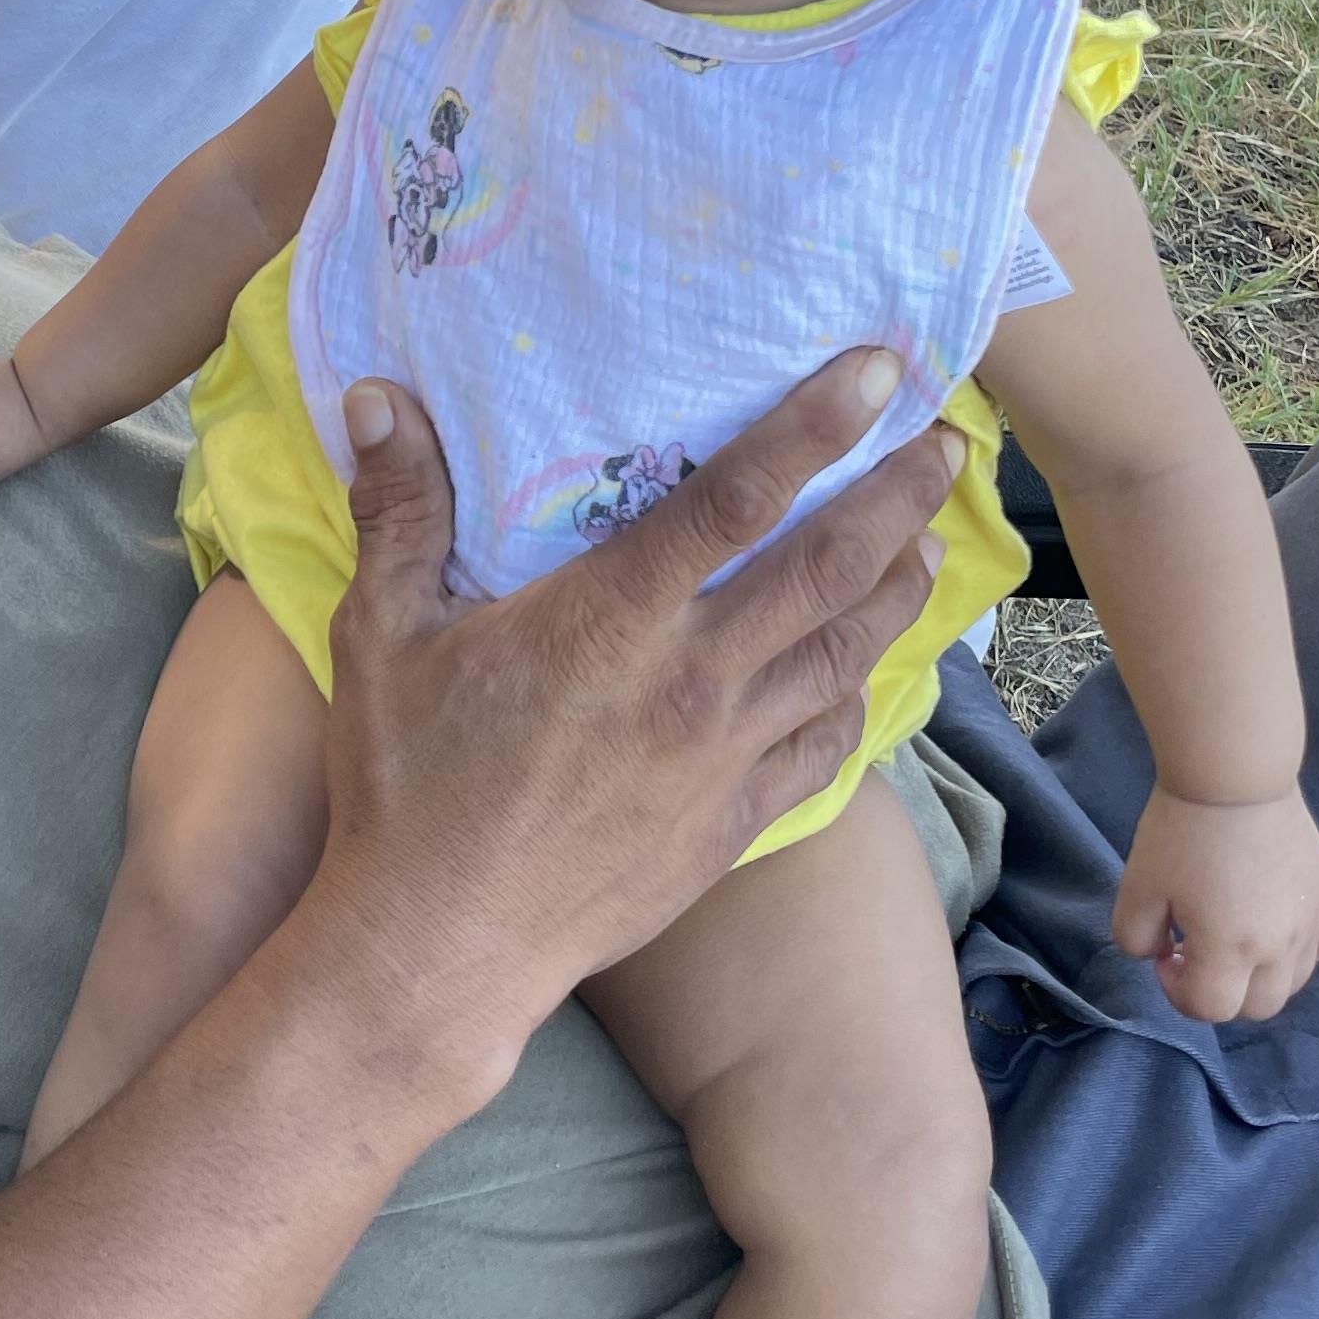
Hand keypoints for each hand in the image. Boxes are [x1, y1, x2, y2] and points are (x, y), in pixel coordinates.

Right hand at [301, 354, 952, 1095]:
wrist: (440, 948)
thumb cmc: (406, 785)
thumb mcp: (382, 634)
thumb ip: (396, 510)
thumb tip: (372, 395)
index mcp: (611, 620)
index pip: (738, 499)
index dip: (815, 426)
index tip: (877, 370)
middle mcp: (690, 681)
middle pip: (829, 570)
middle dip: (899, 497)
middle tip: (946, 441)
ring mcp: (724, 757)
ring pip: (846, 653)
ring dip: (899, 584)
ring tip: (928, 532)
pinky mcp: (734, 822)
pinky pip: (826, 743)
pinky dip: (858, 691)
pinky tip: (866, 663)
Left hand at [1111, 785, 1318, 1023]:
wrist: (1234, 777)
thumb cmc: (1181, 831)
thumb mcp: (1137, 888)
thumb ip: (1137, 939)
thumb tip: (1162, 955)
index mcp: (1230, 950)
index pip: (1210, 1009)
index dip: (1177, 992)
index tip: (1166, 954)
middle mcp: (1281, 948)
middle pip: (1256, 1008)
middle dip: (1220, 993)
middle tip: (1195, 952)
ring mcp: (1313, 924)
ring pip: (1293, 983)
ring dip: (1258, 976)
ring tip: (1232, 936)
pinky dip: (1297, 950)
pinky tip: (1272, 921)